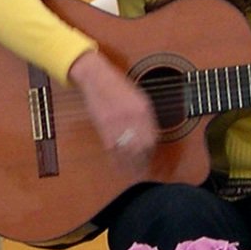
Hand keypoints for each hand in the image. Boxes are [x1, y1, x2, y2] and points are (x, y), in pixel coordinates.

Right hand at [69, 51, 157, 168]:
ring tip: (135, 172)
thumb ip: (146, 117)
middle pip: (142, 146)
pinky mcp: (103, 126)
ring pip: (128, 150)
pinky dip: (117, 159)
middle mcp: (132, 117)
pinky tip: (120, 165)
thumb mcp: (139, 98)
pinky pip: (113, 148)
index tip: (154, 159)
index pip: (153, 137)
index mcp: (143, 109)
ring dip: (132, 164)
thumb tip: (153, 136)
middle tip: (146, 170)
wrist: (96, 77)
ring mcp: (117, 122)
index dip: (153, 151)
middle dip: (145, 161)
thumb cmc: (117, 86)